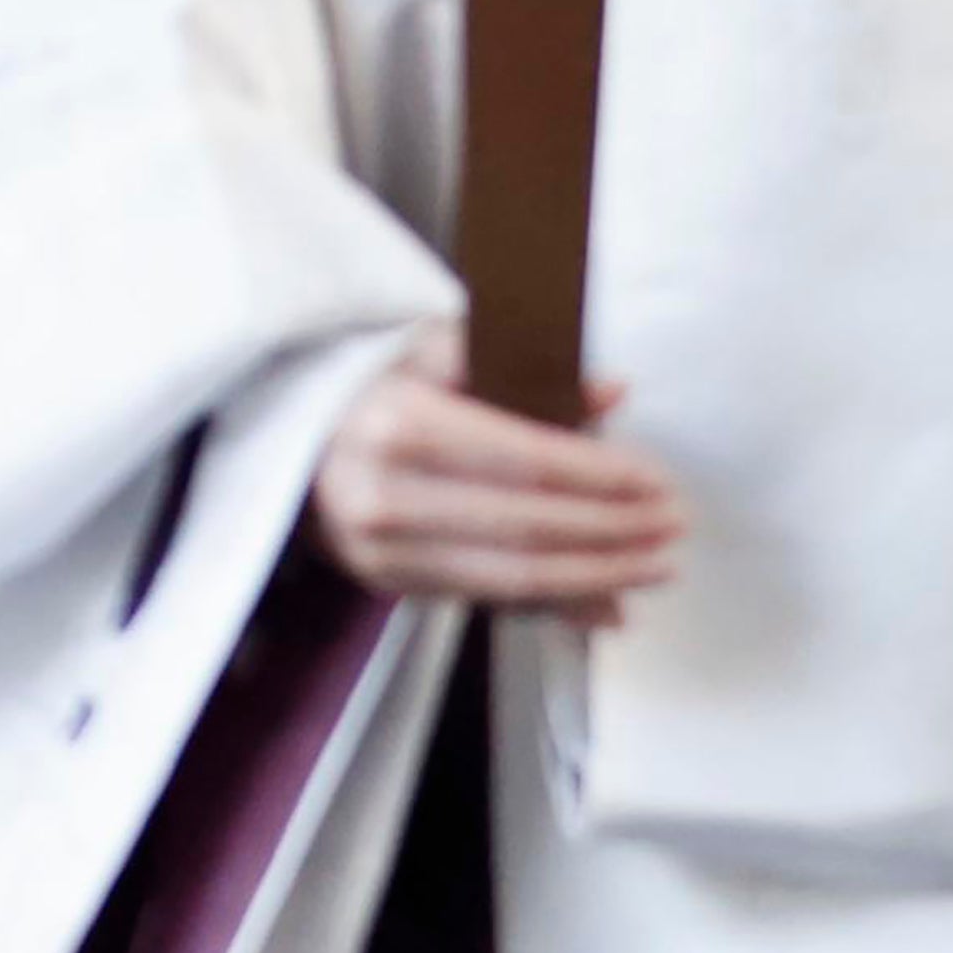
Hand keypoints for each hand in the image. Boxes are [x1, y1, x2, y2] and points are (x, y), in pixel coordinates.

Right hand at [310, 324, 689, 608]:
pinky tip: (607, 601)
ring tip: (655, 568)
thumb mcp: (432, 347)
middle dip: (613, 533)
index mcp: (401, 424)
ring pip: (511, 578)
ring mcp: (380, 551)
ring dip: (596, 578)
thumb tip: (611, 395)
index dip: (602, 478)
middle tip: (672, 528)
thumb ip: (519, 366)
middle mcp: (386, 495)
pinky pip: (486, 599)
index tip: (658, 482)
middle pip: (527, 528)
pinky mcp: (384, 584)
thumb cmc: (369, 381)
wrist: (280, 434)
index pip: (526, 461)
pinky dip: (553, 604)